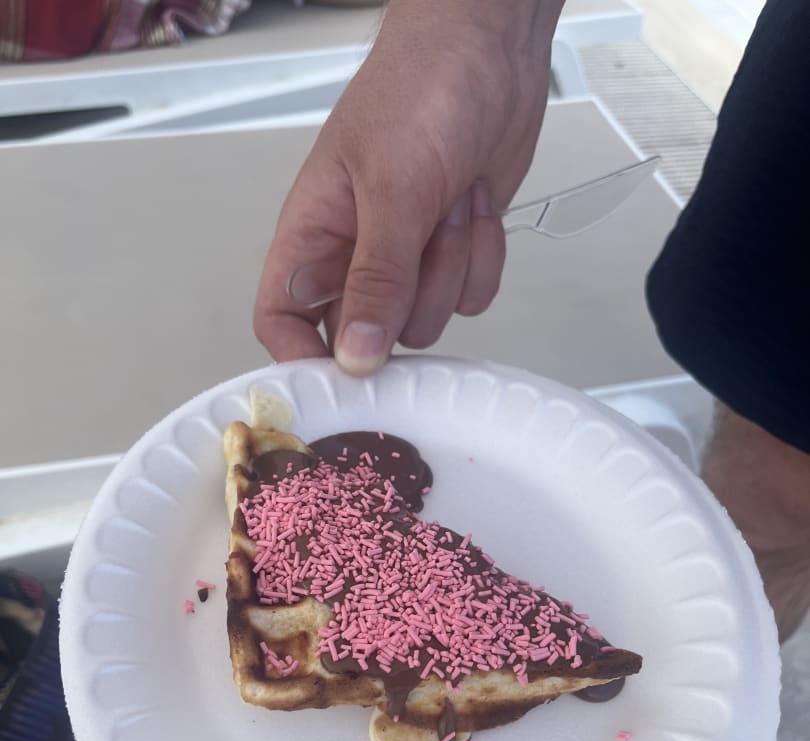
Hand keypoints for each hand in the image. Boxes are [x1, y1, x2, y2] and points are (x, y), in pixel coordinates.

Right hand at [254, 0, 561, 373]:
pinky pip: (470, 298)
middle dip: (406, 296)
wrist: (492, 51)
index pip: (282, 320)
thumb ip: (374, 280)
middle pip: (368, 334)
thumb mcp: (391, 190)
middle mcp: (355, 254)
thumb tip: (355, 354)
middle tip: (417, 236)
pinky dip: (482, 256)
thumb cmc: (421, 88)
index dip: (304, 359)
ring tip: (447, 201)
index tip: (341, 377)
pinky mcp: (452, 255)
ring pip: (426, 320)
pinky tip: (472, 204)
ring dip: (450, 266)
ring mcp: (407, 257)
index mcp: (313, 234)